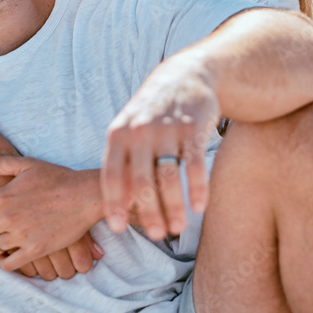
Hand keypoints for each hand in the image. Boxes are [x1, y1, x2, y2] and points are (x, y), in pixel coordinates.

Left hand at [0, 156, 104, 278]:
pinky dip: (5, 262)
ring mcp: (21, 235)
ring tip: (5, 241)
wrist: (85, 195)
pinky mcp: (35, 250)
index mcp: (3, 196)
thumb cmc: (56, 177)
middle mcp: (8, 217)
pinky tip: (12, 254)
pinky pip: (8, 265)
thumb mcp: (25, 164)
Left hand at [101, 54, 219, 240]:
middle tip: (156, 235)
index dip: (114, 204)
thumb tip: (120, 206)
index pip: (112, 176)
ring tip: (177, 228)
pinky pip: (194, 166)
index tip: (118, 228)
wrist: (186, 77)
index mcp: (118, 134)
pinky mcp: (193, 129)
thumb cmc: (152, 113)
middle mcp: (140, 131)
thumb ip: (123, 162)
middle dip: (148, 212)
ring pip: (169, 178)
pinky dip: (198, 189)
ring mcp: (167, 130)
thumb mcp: (129, 129)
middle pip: (142, 182)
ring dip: (174, 207)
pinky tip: (200, 208)